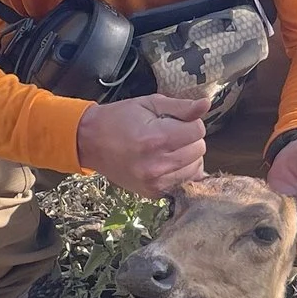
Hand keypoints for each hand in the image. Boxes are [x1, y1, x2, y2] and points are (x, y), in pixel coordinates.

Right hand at [77, 94, 208, 196]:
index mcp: (157, 138)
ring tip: (167, 149)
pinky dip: (179, 172)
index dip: (190, 122)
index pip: (198, 131)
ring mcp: (155, 182)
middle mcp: (158, 164)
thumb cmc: (119, 119)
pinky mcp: (153, 193)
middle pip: (199, 150)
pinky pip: (183, 183)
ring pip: (195, 168)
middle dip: (189, 139)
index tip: (176, 121)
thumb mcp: (149, 104)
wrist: (90, 142)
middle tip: (169, 134)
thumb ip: (181, 107)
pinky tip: (165, 163)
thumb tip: (206, 104)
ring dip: (187, 157)